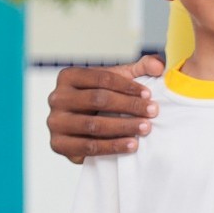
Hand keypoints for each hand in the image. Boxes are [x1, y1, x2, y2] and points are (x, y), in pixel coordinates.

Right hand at [47, 56, 164, 162]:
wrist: (84, 130)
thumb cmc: (102, 101)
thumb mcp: (118, 80)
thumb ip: (140, 69)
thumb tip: (158, 65)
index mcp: (69, 76)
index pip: (101, 78)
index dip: (127, 85)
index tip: (149, 94)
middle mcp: (57, 97)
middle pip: (97, 99)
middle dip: (129, 105)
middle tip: (153, 111)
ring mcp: (55, 122)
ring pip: (93, 124)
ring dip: (123, 127)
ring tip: (146, 128)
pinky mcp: (58, 145)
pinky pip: (88, 147)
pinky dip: (113, 146)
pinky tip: (132, 145)